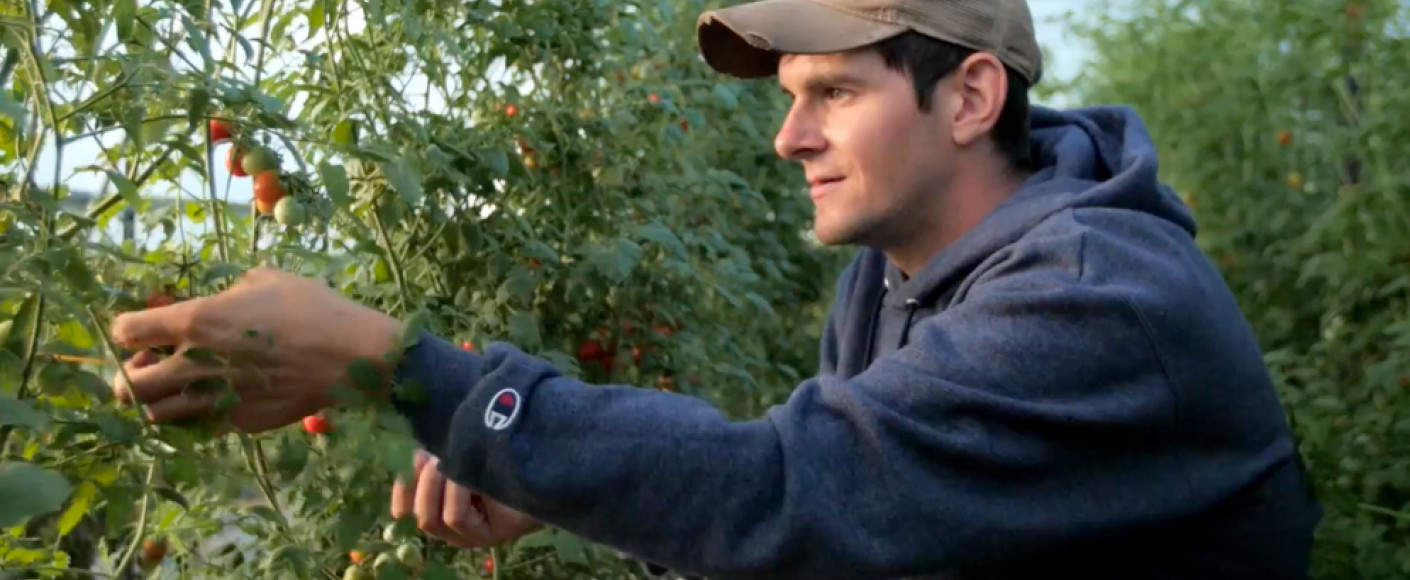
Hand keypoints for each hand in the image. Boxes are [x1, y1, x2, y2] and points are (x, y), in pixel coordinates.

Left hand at [109, 267, 404, 432]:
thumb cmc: (312, 309)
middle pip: (127, 387)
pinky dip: (202, 414)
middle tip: (153, 367)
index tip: (146, 332)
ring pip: (156, 416)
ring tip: (184, 387)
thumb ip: (227, 293)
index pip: (125, 332)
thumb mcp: (266, 280)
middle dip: (131, 376)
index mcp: (194, 321)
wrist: (350, 358)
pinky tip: (225, 397)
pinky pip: (202, 424)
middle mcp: (193, 365)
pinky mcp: (238, 423)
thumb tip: (216, 302)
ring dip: (162, 401)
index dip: (129, 331)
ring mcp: (215, 400)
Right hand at [391, 449, 542, 548]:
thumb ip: (440, 461)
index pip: (411, 508)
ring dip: (440, 486)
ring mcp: (473, 537)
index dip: (404, 489)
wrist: (545, 465)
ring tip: (458, 463)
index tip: (408, 464)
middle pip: (421, 516)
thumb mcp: (465, 459)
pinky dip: (457, 493)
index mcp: (445, 510)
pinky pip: (456, 517)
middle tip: (438, 459)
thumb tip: (414, 458)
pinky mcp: (489, 536)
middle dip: (423, 484)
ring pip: (435, 518)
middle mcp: (456, 531)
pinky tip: (473, 477)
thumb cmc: (504, 460)